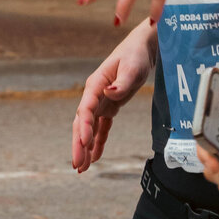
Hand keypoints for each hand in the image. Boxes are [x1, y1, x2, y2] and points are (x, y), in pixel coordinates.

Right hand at [72, 21, 156, 172]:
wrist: (141, 50)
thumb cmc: (135, 56)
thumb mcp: (132, 67)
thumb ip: (122, 82)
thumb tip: (109, 93)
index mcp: (95, 84)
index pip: (86, 109)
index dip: (84, 127)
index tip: (85, 143)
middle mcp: (94, 95)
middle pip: (82, 124)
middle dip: (78, 145)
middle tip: (77, 165)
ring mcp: (101, 102)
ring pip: (89, 129)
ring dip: (85, 148)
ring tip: (81, 168)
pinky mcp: (110, 108)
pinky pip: (102, 128)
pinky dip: (98, 143)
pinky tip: (94, 159)